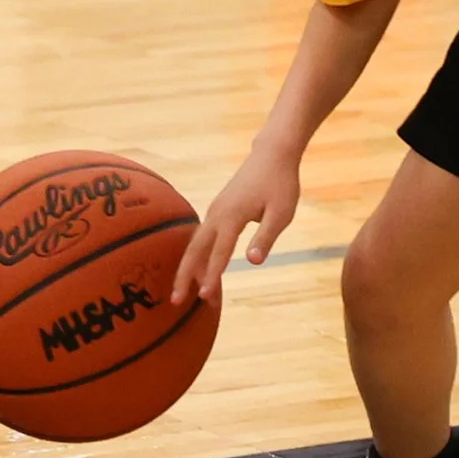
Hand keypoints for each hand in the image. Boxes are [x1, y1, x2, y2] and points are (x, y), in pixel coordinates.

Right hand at [170, 140, 300, 306]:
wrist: (272, 155)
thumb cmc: (281, 184)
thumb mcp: (281, 213)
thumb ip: (265, 237)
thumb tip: (253, 262)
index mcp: (232, 216)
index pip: (220, 251)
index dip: (212, 275)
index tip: (204, 296)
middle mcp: (217, 214)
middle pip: (196, 250)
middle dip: (185, 276)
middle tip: (177, 301)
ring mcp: (215, 211)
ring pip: (197, 245)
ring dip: (191, 269)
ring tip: (186, 295)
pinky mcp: (218, 211)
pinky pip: (203, 238)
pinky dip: (199, 257)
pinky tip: (199, 271)